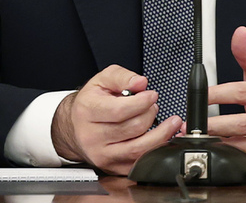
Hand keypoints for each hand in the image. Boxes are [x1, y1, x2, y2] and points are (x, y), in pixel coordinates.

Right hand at [51, 64, 181, 175]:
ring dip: (161, 135)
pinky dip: (157, 151)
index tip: (152, 95)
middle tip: (153, 105)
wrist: (74, 126)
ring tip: (171, 123)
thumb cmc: (91, 102)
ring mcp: (102, 155)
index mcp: (88, 111)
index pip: (119, 110)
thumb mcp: (102, 80)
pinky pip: (139, 163)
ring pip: (139, 150)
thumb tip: (141, 82)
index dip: (141, 102)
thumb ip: (122, 77)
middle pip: (133, 128)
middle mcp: (92, 137)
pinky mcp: (112, 167)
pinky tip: (165, 138)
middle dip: (150, 114)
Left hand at [206, 26, 245, 164]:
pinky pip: (245, 159)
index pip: (240, 93)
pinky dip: (228, 157)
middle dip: (213, 126)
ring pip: (241, 146)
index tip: (201, 96)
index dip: (218, 94)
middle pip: (239, 124)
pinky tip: (212, 153)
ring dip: (217, 145)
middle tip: (191, 125)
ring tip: (196, 141)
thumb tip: (239, 33)